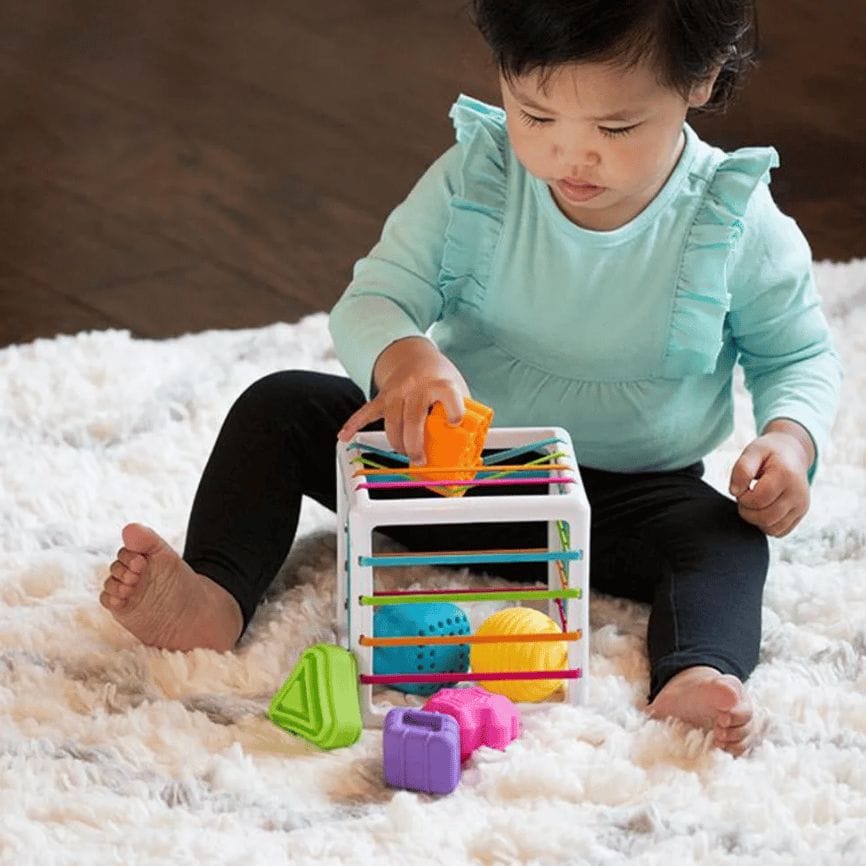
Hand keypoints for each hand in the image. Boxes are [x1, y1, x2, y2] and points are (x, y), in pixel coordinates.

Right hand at [337, 337, 469, 463]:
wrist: (413, 355)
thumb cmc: (439, 377)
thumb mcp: (458, 388)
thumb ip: (464, 413)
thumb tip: (474, 446)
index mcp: (442, 384)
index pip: (449, 396)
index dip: (454, 411)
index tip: (455, 423)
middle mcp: (417, 387)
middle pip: (413, 420)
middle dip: (415, 445)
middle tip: (419, 460)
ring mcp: (397, 392)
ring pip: (392, 423)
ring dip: (397, 444)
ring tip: (406, 454)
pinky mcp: (383, 397)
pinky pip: (366, 412)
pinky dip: (354, 425)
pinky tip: (345, 437)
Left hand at [728, 420, 814, 536]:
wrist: (791, 453)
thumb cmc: (768, 453)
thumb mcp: (752, 452)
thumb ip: (741, 470)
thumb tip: (735, 492)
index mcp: (786, 475)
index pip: (759, 499)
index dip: (743, 497)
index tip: (742, 487)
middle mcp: (798, 493)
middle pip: (766, 517)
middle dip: (747, 511)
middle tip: (744, 497)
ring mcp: (802, 506)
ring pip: (772, 529)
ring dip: (755, 520)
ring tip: (754, 502)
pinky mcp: (800, 514)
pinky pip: (779, 532)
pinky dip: (766, 525)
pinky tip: (763, 509)